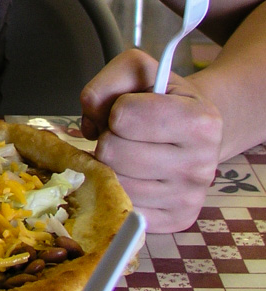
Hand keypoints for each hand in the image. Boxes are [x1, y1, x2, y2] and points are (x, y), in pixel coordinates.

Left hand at [80, 48, 222, 232]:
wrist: (196, 128)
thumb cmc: (160, 96)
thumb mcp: (137, 69)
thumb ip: (104, 83)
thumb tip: (89, 127)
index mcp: (199, 121)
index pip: (123, 117)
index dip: (117, 108)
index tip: (130, 107)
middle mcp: (201, 165)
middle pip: (112, 154)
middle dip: (110, 138)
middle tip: (127, 133)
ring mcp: (190, 198)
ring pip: (115, 183)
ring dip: (111, 164)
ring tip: (130, 151)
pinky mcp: (176, 220)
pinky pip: (124, 208)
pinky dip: (118, 190)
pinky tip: (132, 175)